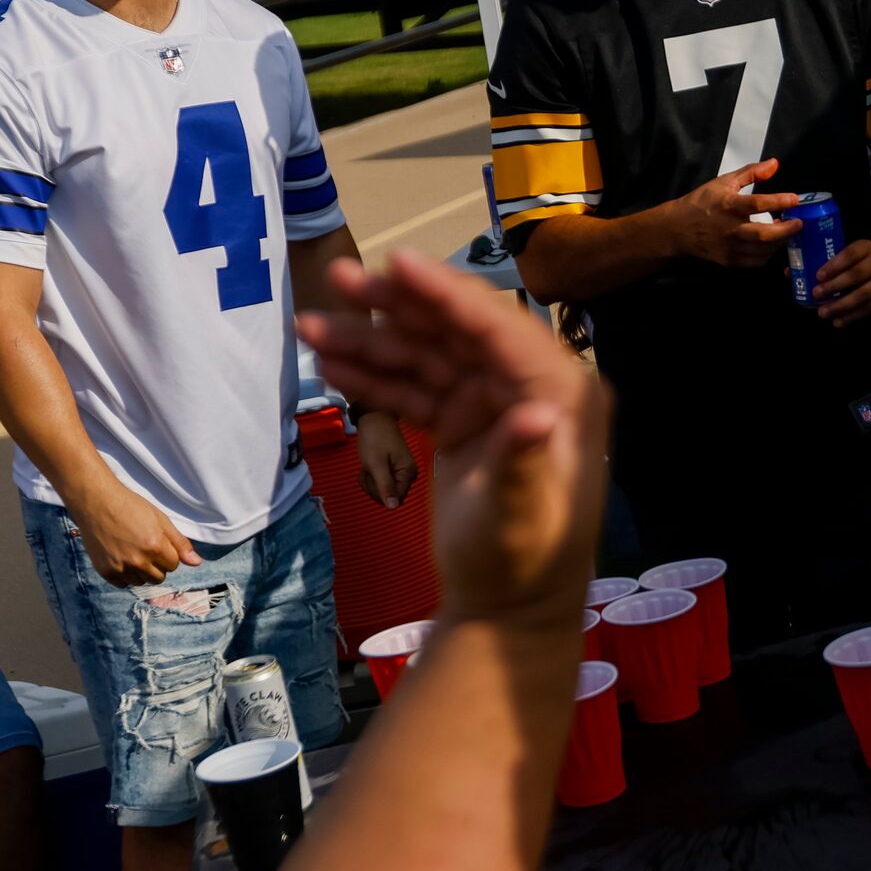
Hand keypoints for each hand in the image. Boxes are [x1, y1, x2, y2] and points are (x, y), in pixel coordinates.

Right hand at [68, 477, 203, 586]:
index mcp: (155, 546)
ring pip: (142, 582)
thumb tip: (197, 563)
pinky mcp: (105, 571)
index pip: (173, 565)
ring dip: (141, 571)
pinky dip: (124, 574)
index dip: (167, 553)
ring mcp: (120, 567)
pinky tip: (120, 556)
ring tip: (131, 550)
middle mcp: (138, 560)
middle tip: (143, 545)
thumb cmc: (130, 507)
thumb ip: (179, 543)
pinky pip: (123, 584)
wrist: (96, 502)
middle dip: (156, 564)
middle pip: (159, 577)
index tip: (156, 541)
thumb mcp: (160, 520)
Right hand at [298, 253, 606, 627]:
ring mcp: (493, 401)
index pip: (498, 328)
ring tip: (309, 327)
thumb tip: (536, 416)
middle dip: (396, 305)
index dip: (445, 293)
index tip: (396, 262)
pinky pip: (414, 387)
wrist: (506, 607)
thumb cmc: (523, 565)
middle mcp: (530, 385)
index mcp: (560, 393)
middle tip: (338, 279)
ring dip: (369, 340)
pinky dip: (373, 377)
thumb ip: (523, 465)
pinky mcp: (463, 421)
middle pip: (455, 329)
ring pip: (425, 355)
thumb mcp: (522, 518)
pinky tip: (329, 363)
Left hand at [356, 409, 420, 508]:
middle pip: (388, 496)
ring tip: (368, 464)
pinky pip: (381, 482)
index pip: (396, 499)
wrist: (374, 417)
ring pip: (382, 491)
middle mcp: (409, 475)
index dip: (380, 492)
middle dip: (373, 485)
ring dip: (370, 480)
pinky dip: (371, 476)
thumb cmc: (375, 437)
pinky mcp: (394, 469)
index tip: (372, 476)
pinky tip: (369, 465)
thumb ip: (385, 486)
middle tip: (368, 467)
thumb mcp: (376, 463)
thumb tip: (393, 508)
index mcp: (408, 473)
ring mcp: (401, 472)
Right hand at [665, 159, 803, 267]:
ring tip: (787, 232)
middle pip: (764, 235)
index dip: (779, 201)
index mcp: (728, 205)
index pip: (757, 204)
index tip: (795, 199)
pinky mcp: (729, 261)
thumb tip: (775, 164)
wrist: (678, 229)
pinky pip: (755, 262)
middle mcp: (730, 229)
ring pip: (762, 251)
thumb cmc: (702, 202)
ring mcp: (729, 248)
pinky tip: (772, 244)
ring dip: (779, 242)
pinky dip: (768, 254)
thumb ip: (751, 172)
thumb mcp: (724, 182)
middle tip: (799, 223)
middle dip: (786, 230)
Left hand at [813, 236, 870, 325]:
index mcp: (868, 247)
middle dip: (835, 286)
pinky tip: (838, 321)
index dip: (835, 265)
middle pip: (857, 275)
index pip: (851, 254)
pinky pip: (870, 308)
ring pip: (864, 295)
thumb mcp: (858, 249)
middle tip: (816, 294)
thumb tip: (809, 278)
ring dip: (842, 305)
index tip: (819, 276)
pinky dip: (853, 316)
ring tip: (824, 312)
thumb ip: (839, 260)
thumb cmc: (869, 255)